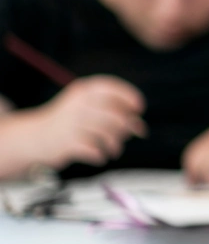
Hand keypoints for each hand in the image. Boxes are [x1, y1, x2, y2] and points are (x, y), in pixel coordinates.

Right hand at [30, 76, 145, 168]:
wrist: (33, 138)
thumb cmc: (70, 123)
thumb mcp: (87, 109)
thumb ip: (114, 112)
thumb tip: (140, 127)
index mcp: (83, 91)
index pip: (110, 87)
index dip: (129, 96)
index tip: (139, 108)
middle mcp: (77, 105)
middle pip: (115, 115)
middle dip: (129, 126)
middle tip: (133, 134)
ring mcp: (70, 124)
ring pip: (108, 133)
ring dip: (116, 144)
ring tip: (114, 149)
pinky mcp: (66, 143)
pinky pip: (95, 150)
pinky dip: (101, 155)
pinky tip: (100, 156)